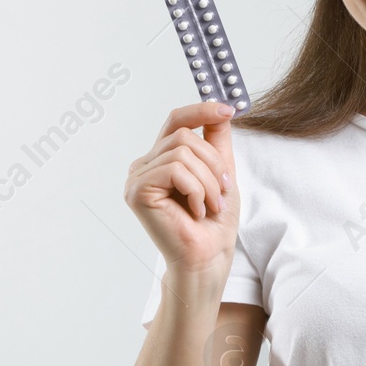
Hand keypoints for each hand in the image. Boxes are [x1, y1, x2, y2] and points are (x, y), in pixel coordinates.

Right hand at [124, 101, 239, 276]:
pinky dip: (195, 190)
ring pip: (182, 152)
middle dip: (212, 163)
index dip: (200, 110)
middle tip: (222, 191)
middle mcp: (145, 165)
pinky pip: (175, 169)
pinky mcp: (137, 191)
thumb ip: (216, 140)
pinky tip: (196, 210)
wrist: (208, 257)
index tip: (228, 108)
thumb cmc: (213, 222)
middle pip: (184, 135)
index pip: (176, 121)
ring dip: (207, 181)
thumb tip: (220, 108)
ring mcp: (137, 178)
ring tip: (210, 205)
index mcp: (161, 159)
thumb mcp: (221, 171)